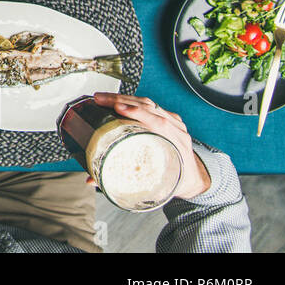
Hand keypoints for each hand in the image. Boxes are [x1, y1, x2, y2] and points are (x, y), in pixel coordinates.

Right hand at [92, 92, 210, 199]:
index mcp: (177, 147)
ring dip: (124, 98)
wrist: (193, 178)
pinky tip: (118, 99)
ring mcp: (175, 123)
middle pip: (151, 108)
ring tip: (103, 98)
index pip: (159, 123)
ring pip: (149, 103)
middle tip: (100, 100)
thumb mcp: (152, 186)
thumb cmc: (174, 182)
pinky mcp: (170, 119)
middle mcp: (178, 132)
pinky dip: (132, 100)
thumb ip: (120, 183)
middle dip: (122, 101)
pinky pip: (152, 105)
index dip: (139, 114)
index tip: (120, 109)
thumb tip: (92, 180)